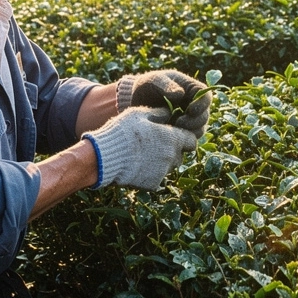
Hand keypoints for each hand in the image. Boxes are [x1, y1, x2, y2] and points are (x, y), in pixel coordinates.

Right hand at [82, 107, 196, 189]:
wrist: (106, 158)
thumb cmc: (123, 131)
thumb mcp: (141, 113)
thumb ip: (160, 113)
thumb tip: (169, 113)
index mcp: (173, 139)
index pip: (192, 141)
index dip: (185, 137)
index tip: (174, 135)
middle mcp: (172, 157)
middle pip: (181, 155)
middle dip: (173, 150)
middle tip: (156, 144)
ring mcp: (163, 173)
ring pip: (169, 167)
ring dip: (163, 162)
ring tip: (145, 155)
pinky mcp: (153, 185)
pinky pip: (157, 178)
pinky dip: (151, 173)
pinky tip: (138, 166)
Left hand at [116, 70, 211, 135]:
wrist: (135, 101)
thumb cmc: (147, 85)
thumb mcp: (154, 80)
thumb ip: (166, 85)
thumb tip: (180, 94)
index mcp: (192, 89)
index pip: (206, 97)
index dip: (202, 105)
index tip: (190, 110)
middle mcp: (195, 105)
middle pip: (205, 116)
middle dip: (195, 121)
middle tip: (178, 123)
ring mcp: (190, 120)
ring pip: (199, 130)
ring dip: (189, 132)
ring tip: (172, 130)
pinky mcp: (183, 132)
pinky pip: (189, 139)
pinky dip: (182, 139)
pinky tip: (169, 136)